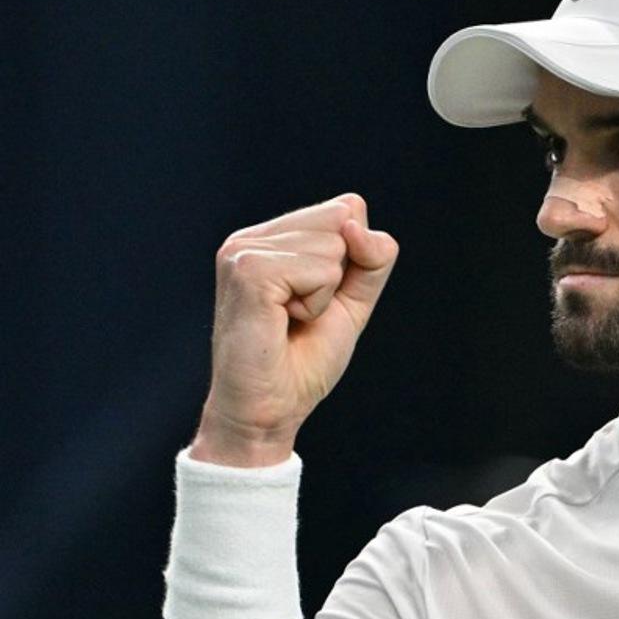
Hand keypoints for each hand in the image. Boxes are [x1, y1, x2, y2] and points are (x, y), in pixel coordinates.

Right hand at [190, 193, 398, 465]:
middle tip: (302, 313)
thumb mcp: (353, 300)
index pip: (347, 208)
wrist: (269, 410)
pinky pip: (321, 271)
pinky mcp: (248, 270)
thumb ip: (373, 257)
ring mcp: (244, 250)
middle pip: (343, 219)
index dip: (354, 257)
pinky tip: (283, 321)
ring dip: (324, 295)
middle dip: (340, 275)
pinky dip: (315, 304)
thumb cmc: (304, 359)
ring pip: (334, 245)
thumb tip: (354, 223)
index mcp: (272, 237)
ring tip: (289, 319)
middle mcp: (252, 237)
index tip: (318, 298)